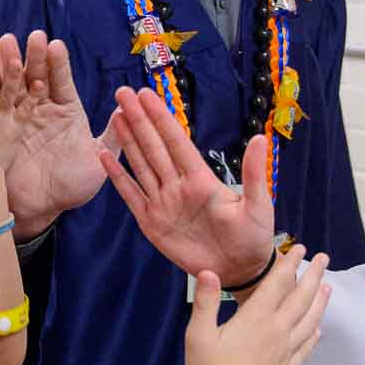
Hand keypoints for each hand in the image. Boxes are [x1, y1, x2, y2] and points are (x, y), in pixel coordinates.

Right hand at [3, 32, 113, 236]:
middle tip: (31, 37)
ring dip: (9, 63)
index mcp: (66, 110)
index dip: (58, 64)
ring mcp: (20, 116)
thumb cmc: (73, 185)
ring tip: (3, 42)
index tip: (55, 46)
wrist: (41, 208)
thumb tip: (128, 107)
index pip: (62, 81)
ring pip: (14, 84)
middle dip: (34, 57)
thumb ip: (114, 135)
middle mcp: (43, 108)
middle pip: (37, 76)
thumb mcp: (98, 160)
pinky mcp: (1, 127)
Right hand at [101, 87, 275, 286]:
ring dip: (128, 141)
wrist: (239, 271)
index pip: (176, 141)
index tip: (146, 94)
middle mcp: (178, 185)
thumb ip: (254, 173)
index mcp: (201, 179)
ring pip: (141, 165)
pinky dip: (118, 177)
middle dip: (138, 120)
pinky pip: (131, 196)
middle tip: (123, 93)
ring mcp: (163, 203)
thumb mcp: (258, 205)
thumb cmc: (252, 236)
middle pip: (154, 147)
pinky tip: (106, 157)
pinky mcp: (152, 223)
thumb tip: (258, 138)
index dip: (161, 118)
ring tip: (115, 117)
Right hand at [183, 245, 329, 364]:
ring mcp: (285, 350)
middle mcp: (276, 330)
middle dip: (314, 276)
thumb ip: (205, 302)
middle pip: (301, 298)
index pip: (277, 284)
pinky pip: (307, 347)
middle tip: (324, 258)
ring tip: (328, 287)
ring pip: (310, 321)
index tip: (300, 248)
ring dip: (320, 302)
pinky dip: (314, 335)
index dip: (289, 264)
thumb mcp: (198, 334)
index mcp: (256, 319)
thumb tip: (207, 272)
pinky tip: (318, 330)